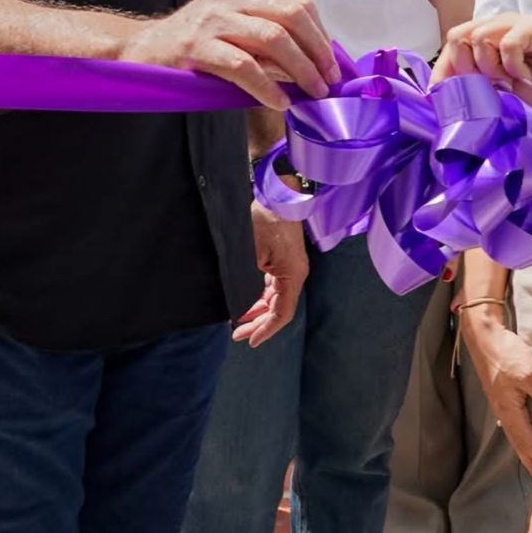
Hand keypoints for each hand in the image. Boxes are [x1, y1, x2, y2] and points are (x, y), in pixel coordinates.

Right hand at [123, 0, 332, 110]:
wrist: (144, 49)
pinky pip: (244, 66)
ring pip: (274, 39)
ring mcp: (213, 18)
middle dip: (317, 52)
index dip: (322, 37)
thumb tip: (318, 64)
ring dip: (300, 70)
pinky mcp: (197, 45)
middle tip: (327, 81)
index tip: (332, 66)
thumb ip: (272, 36)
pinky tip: (278, 102)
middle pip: (292, 17)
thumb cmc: (199, 43)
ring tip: (310, 93)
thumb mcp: (237, 27)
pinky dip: (267, 87)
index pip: (298, 4)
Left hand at [234, 203, 308, 345]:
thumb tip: (236, 304)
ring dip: (257, 311)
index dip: (266, 330)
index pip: (282, 313)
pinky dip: (259, 297)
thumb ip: (246, 281)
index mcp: (292, 275)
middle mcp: (295, 274)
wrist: (276, 192)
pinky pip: (272, 286)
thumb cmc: (266, 218)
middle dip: (258, 323)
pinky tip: (245, 302)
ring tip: (238, 320)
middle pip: (278, 309)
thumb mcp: (250, 252)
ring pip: (275, 299)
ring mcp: (289, 267)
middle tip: (237, 333)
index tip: (249, 340)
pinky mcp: (282, 260)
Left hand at [435, 13, 531, 113]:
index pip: (452, 46)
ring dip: (489, 67)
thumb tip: (450, 95)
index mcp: (490, 40)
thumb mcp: (509, 94)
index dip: (443, 71)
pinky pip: (508, 42)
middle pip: (458, 38)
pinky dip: (512, 65)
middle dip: (466, 69)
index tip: (441, 98)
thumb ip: (483, 88)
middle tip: (490, 87)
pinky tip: (526, 77)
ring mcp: (518, 24)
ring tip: (511, 81)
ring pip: (478, 37)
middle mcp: (500, 27)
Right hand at [460, 306, 531, 482]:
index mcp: (510, 411)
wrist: (484, 338)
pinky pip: (513, 426)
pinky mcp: (502, 398)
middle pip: (519, 446)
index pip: (529, 443)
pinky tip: (524, 437)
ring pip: (516, 438)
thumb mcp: (528, 374)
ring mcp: (502, 406)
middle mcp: (504, 413)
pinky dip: (522, 439)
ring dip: (527, 454)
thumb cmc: (505, 353)